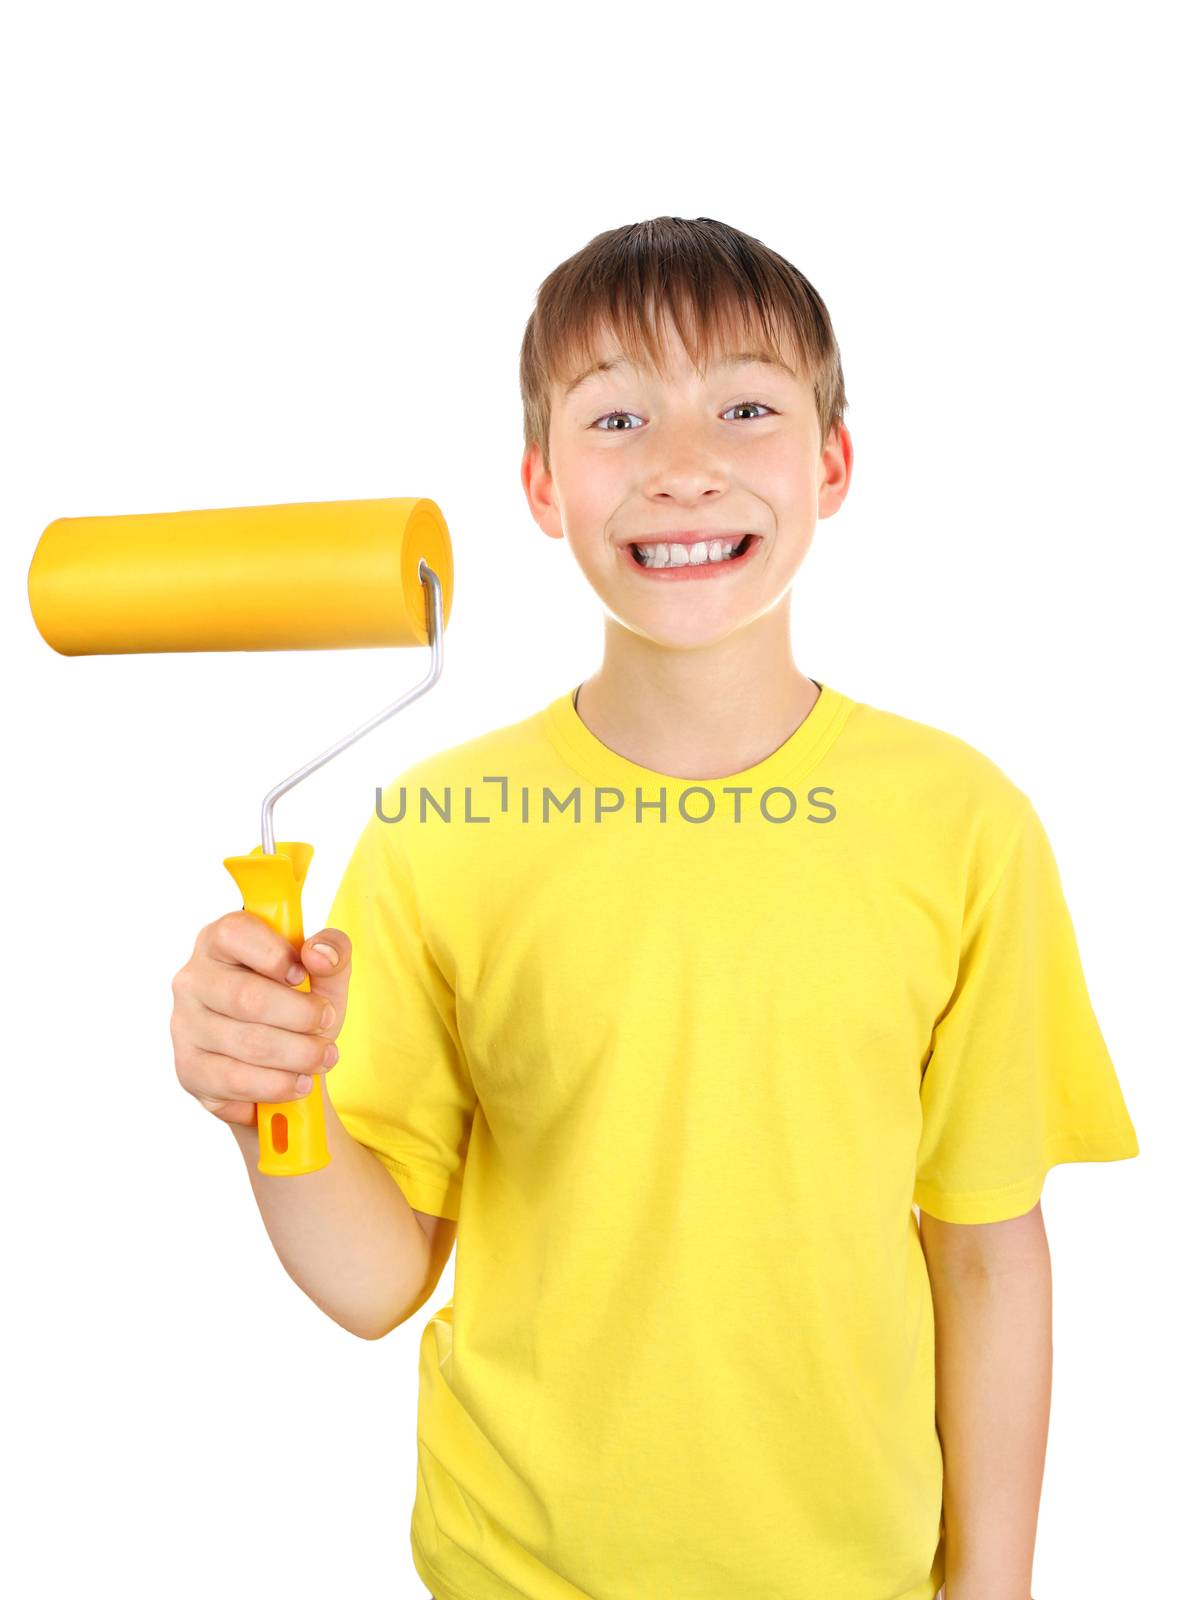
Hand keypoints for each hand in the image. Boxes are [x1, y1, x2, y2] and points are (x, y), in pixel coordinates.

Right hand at [170, 912, 351, 1125]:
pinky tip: (298, 1082)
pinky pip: (236, 1080)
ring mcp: (185, 1026)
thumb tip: (318, 953)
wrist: (284, 1062)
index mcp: (220, 941)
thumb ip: (333, 951)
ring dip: (299, 1054)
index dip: (275, 954)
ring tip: (323, 1057)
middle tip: (328, 1024)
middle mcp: (193, 980)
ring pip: (248, 1043)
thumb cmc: (297, 1005)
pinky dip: (278, 1084)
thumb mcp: (325, 975)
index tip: (303, 975)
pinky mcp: (189, 1069)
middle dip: (302, 1016)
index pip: (234, 933)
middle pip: (247, 997)